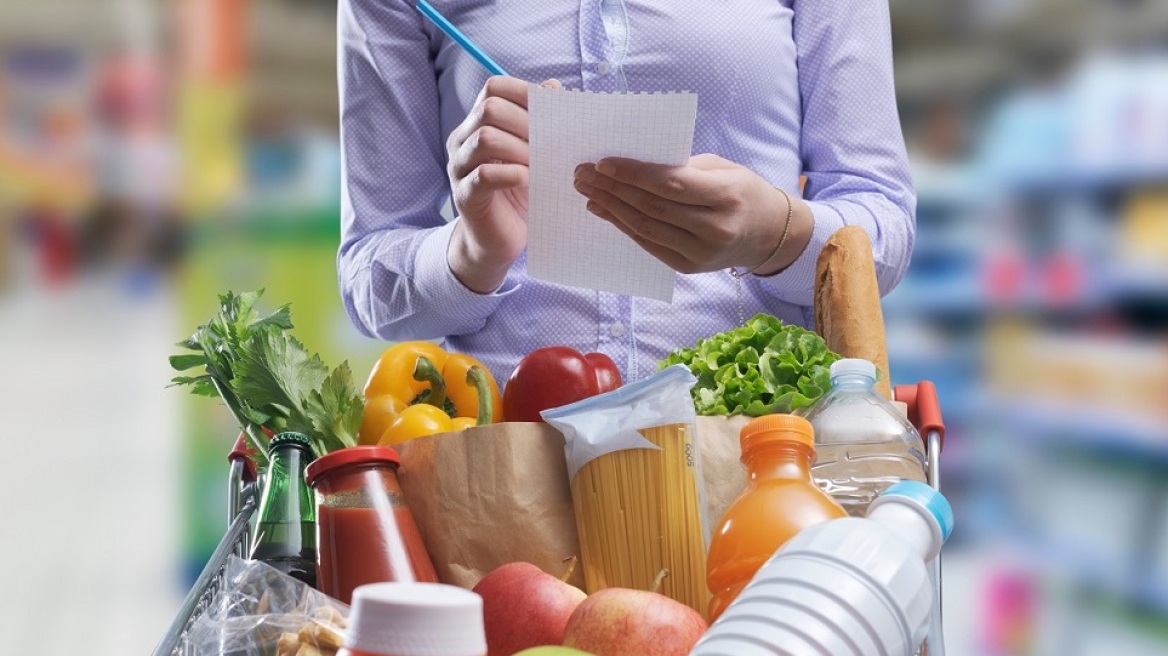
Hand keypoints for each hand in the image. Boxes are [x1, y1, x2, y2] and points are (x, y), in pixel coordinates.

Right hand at [446, 76, 560, 292]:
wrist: (498, 241)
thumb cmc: (519, 195)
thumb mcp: (533, 155)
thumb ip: (539, 122)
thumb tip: (553, 87)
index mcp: (478, 125)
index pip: (493, 89)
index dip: (523, 92)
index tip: (551, 108)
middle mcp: (463, 141)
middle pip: (488, 108)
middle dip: (525, 121)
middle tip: (548, 142)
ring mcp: (460, 169)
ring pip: (485, 138)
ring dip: (519, 148)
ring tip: (538, 164)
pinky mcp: (465, 196)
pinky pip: (483, 176)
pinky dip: (510, 174)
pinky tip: (527, 180)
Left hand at [573, 154, 806, 274]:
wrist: (768, 233)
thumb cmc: (741, 191)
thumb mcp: (722, 168)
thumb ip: (682, 167)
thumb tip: (633, 164)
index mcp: (727, 195)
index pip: (671, 184)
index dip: (634, 174)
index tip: (604, 163)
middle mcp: (715, 228)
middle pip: (653, 207)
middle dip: (613, 189)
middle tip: (584, 174)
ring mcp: (701, 252)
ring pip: (646, 228)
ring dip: (611, 208)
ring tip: (587, 190)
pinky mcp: (689, 267)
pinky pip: (648, 244)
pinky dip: (623, 226)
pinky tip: (603, 210)